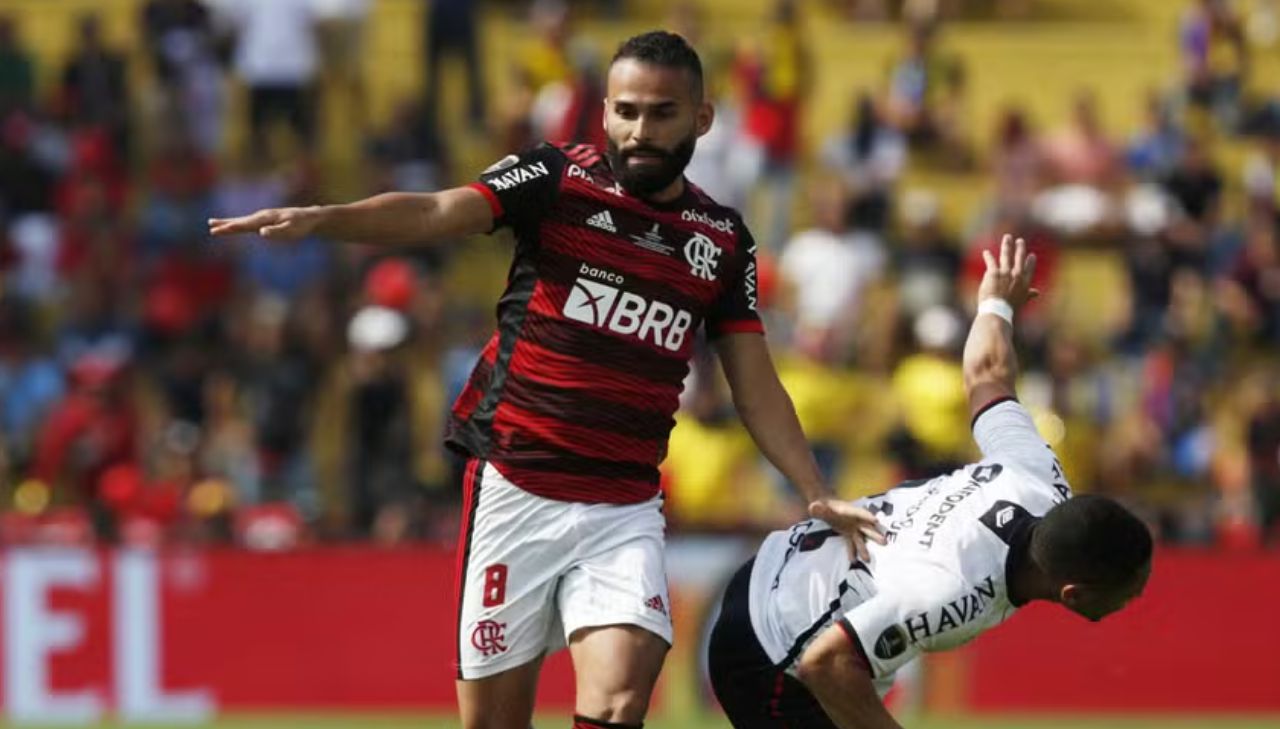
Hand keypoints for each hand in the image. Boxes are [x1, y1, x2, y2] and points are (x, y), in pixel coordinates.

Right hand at [208, 206, 323, 240]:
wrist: (311, 216)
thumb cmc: (302, 225)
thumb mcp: (291, 230)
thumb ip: (277, 231)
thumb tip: (262, 232)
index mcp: (265, 218)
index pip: (245, 224)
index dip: (232, 228)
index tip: (219, 230)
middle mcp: (262, 216)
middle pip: (240, 221)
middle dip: (225, 224)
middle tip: (210, 226)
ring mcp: (263, 217)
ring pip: (242, 220)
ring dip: (227, 222)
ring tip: (213, 223)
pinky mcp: (266, 220)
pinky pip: (247, 222)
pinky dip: (236, 223)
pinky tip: (232, 226)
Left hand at [809, 498, 886, 561]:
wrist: (822, 507)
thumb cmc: (822, 505)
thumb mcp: (818, 506)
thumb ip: (818, 509)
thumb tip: (813, 508)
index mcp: (849, 510)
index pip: (860, 513)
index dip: (867, 516)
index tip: (876, 521)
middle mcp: (854, 519)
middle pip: (866, 526)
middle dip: (874, 534)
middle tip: (884, 542)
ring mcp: (852, 527)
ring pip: (861, 538)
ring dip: (864, 548)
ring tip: (867, 560)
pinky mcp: (848, 533)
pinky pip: (851, 543)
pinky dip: (852, 551)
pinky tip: (853, 561)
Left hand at [977, 234, 1038, 310]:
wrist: (998, 311)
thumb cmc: (1009, 308)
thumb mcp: (1022, 301)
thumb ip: (1029, 295)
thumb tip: (1037, 292)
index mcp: (1024, 283)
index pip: (1029, 269)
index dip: (1030, 261)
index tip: (1031, 255)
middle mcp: (1016, 275)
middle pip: (1019, 258)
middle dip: (1020, 248)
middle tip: (1020, 240)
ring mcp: (1005, 273)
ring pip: (1006, 255)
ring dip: (1007, 245)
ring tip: (1007, 237)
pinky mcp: (994, 272)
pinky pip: (991, 261)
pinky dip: (988, 256)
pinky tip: (985, 252)